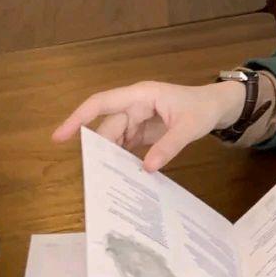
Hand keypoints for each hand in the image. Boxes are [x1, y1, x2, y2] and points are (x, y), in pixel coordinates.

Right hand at [51, 79, 248, 171]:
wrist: (216, 107)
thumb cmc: (202, 109)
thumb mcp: (190, 126)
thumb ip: (169, 145)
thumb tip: (146, 167)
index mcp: (141, 95)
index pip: (102, 103)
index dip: (79, 117)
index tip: (59, 136)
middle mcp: (134, 105)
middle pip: (108, 127)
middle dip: (99, 149)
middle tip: (92, 177)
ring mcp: (137, 119)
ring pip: (113, 139)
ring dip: (109, 157)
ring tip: (104, 181)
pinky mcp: (141, 132)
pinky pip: (124, 146)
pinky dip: (121, 159)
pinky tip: (119, 176)